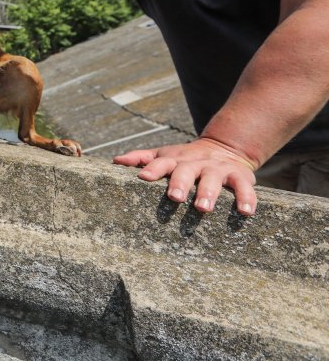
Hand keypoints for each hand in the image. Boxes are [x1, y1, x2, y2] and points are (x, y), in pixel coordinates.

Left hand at [113, 137, 259, 215]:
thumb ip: (141, 158)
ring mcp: (216, 169)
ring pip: (212, 179)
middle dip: (179, 183)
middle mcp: (195, 163)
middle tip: (174, 197)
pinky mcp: (239, 176)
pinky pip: (243, 187)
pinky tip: (245, 211)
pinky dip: (246, 198)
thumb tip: (115, 161)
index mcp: (174, 160)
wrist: (224, 148)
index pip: (160, 162)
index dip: (152, 169)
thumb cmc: (184, 160)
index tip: (143, 177)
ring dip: (208, 193)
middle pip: (185, 171)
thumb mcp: (164, 155)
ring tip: (203, 208)